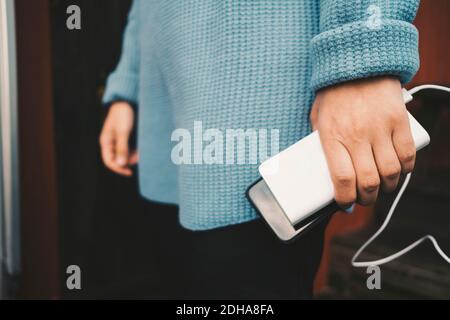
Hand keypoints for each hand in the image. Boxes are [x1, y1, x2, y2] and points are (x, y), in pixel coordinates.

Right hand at [99, 101, 137, 175]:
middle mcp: (112, 143)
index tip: (129, 172)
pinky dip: (137, 150)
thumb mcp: (123, 132)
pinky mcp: (127, 138)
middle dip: (129, 161)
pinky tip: (143, 148)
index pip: (109, 161)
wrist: (127, 101)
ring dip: (134, 156)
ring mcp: (119, 141)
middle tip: (141, 158)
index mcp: (106, 142)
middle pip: (118, 159)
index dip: (118, 169)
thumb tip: (121, 164)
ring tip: (143, 152)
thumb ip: (122, 148)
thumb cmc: (122, 114)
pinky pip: (131, 149)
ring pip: (126, 155)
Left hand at [310, 76, 415, 207]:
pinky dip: (405, 169)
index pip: (342, 178)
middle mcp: (357, 135)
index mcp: (332, 136)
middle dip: (367, 199)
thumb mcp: (317, 118)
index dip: (345, 199)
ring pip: (391, 172)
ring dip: (387, 188)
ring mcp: (380, 128)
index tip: (345, 204)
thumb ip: (321, 143)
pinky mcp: (400, 121)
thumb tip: (326, 170)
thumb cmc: (333, 93)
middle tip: (364, 199)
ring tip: (381, 188)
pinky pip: (408, 154)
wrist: (358, 61)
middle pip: (368, 181)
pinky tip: (398, 172)